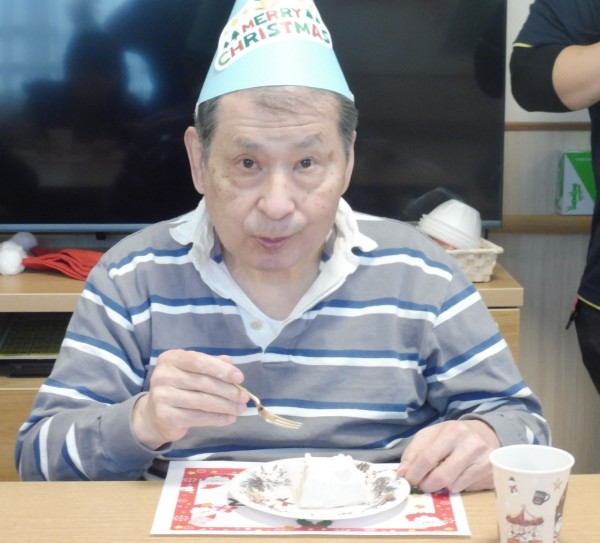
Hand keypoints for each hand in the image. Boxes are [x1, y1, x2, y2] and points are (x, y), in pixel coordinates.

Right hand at [132, 351, 247, 449]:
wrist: (153, 414)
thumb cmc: (178, 387)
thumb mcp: (192, 371)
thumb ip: (210, 364)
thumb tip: (230, 362)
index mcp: (171, 359)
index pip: (199, 361)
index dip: (221, 369)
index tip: (239, 378)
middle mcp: (163, 375)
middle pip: (203, 383)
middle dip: (228, 391)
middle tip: (244, 397)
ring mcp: (162, 396)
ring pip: (203, 401)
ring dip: (226, 406)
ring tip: (241, 409)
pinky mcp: (166, 416)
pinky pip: (198, 417)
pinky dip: (218, 418)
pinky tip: (229, 418)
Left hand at [396, 419, 499, 492]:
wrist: (485, 433)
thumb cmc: (452, 435)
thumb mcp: (431, 435)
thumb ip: (414, 452)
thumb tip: (402, 473)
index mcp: (451, 431)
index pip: (427, 458)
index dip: (414, 473)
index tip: (407, 480)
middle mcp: (470, 445)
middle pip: (441, 476)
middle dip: (426, 485)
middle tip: (421, 484)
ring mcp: (483, 461)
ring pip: (453, 486)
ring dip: (441, 487)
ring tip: (439, 478)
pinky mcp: (491, 474)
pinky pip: (466, 489)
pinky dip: (455, 487)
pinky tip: (455, 477)